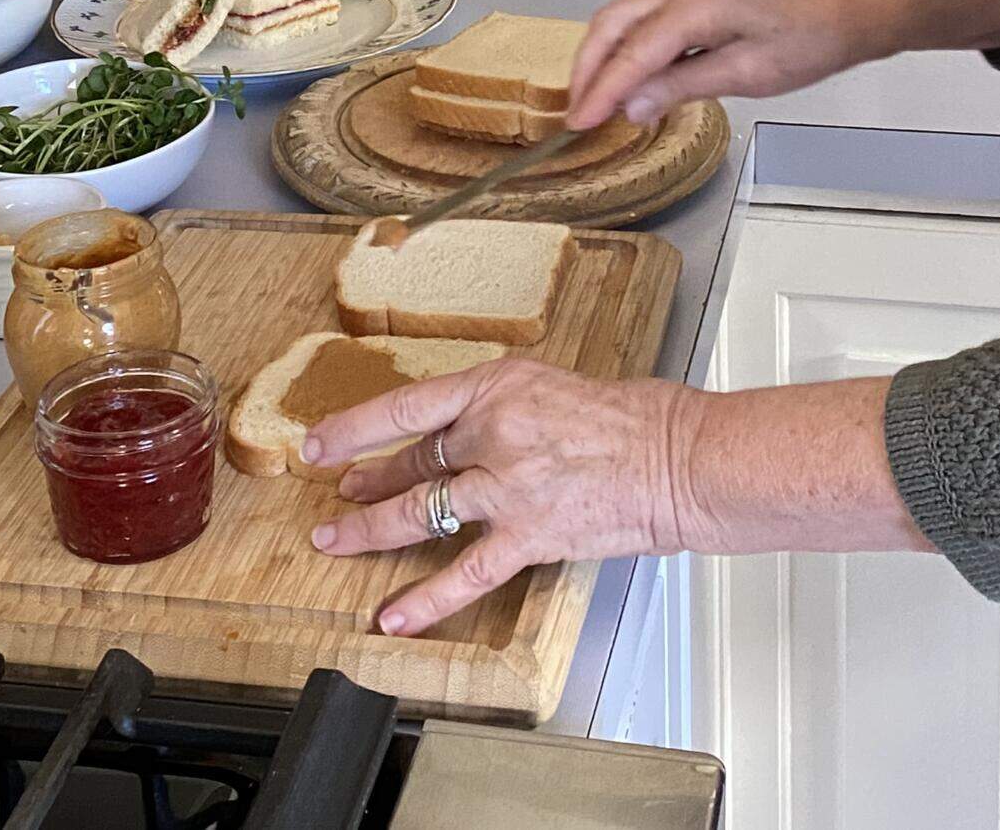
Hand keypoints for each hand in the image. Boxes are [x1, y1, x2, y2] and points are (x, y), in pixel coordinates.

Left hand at [304, 357, 700, 634]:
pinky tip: (393, 614)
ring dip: (370, 530)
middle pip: (412, 459)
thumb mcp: (550, 387)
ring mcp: (509, 487)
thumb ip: (500, 406)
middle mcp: (495, 431)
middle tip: (339, 490)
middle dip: (368, 478)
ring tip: (336, 542)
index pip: (407, 406)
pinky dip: (424, 599)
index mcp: (499, 385)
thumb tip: (458, 432)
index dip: (355, 426)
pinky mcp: (529, 536)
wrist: (677, 456)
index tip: (321, 441)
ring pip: (420, 511)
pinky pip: (465, 573)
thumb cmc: (630, 419)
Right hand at [564, 0, 875, 130]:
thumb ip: (682, 87)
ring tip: (592, 102)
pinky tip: (623, 80)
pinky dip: (624, 48)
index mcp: (698, 2)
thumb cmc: (804, 46)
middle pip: (612, 22)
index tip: (578, 123)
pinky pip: (641, 18)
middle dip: (588, 69)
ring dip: (602, 58)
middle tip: (575, 114)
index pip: (635, 51)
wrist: (837, 14)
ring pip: (621, 17)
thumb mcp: (746, 76)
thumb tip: (629, 108)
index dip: (603, 89)